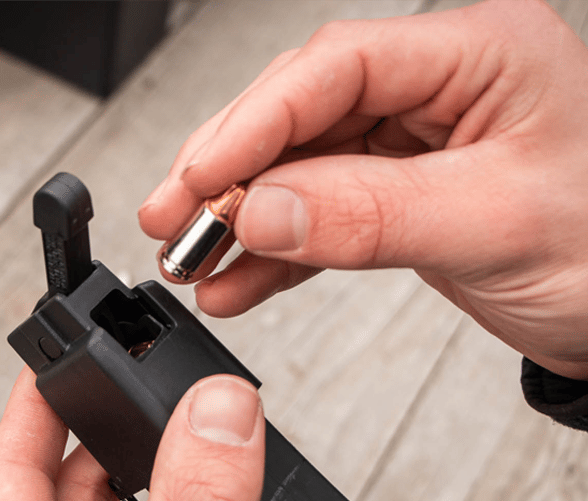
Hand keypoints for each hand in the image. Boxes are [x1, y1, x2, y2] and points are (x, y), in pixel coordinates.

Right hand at [140, 0, 587, 379]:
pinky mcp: (396, 201)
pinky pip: (321, 221)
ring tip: (193, 262)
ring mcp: (411, 149)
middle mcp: (436, 92)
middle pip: (302, 118)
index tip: (199, 175)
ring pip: (300, 174)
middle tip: (173, 220)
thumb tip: (265, 209)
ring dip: (242, 223)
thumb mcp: (491, 225)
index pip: (336, 68)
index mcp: (477, 55)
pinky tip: (239, 282)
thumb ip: (371, 215)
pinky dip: (277, 257)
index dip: (255, 121)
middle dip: (230, 175)